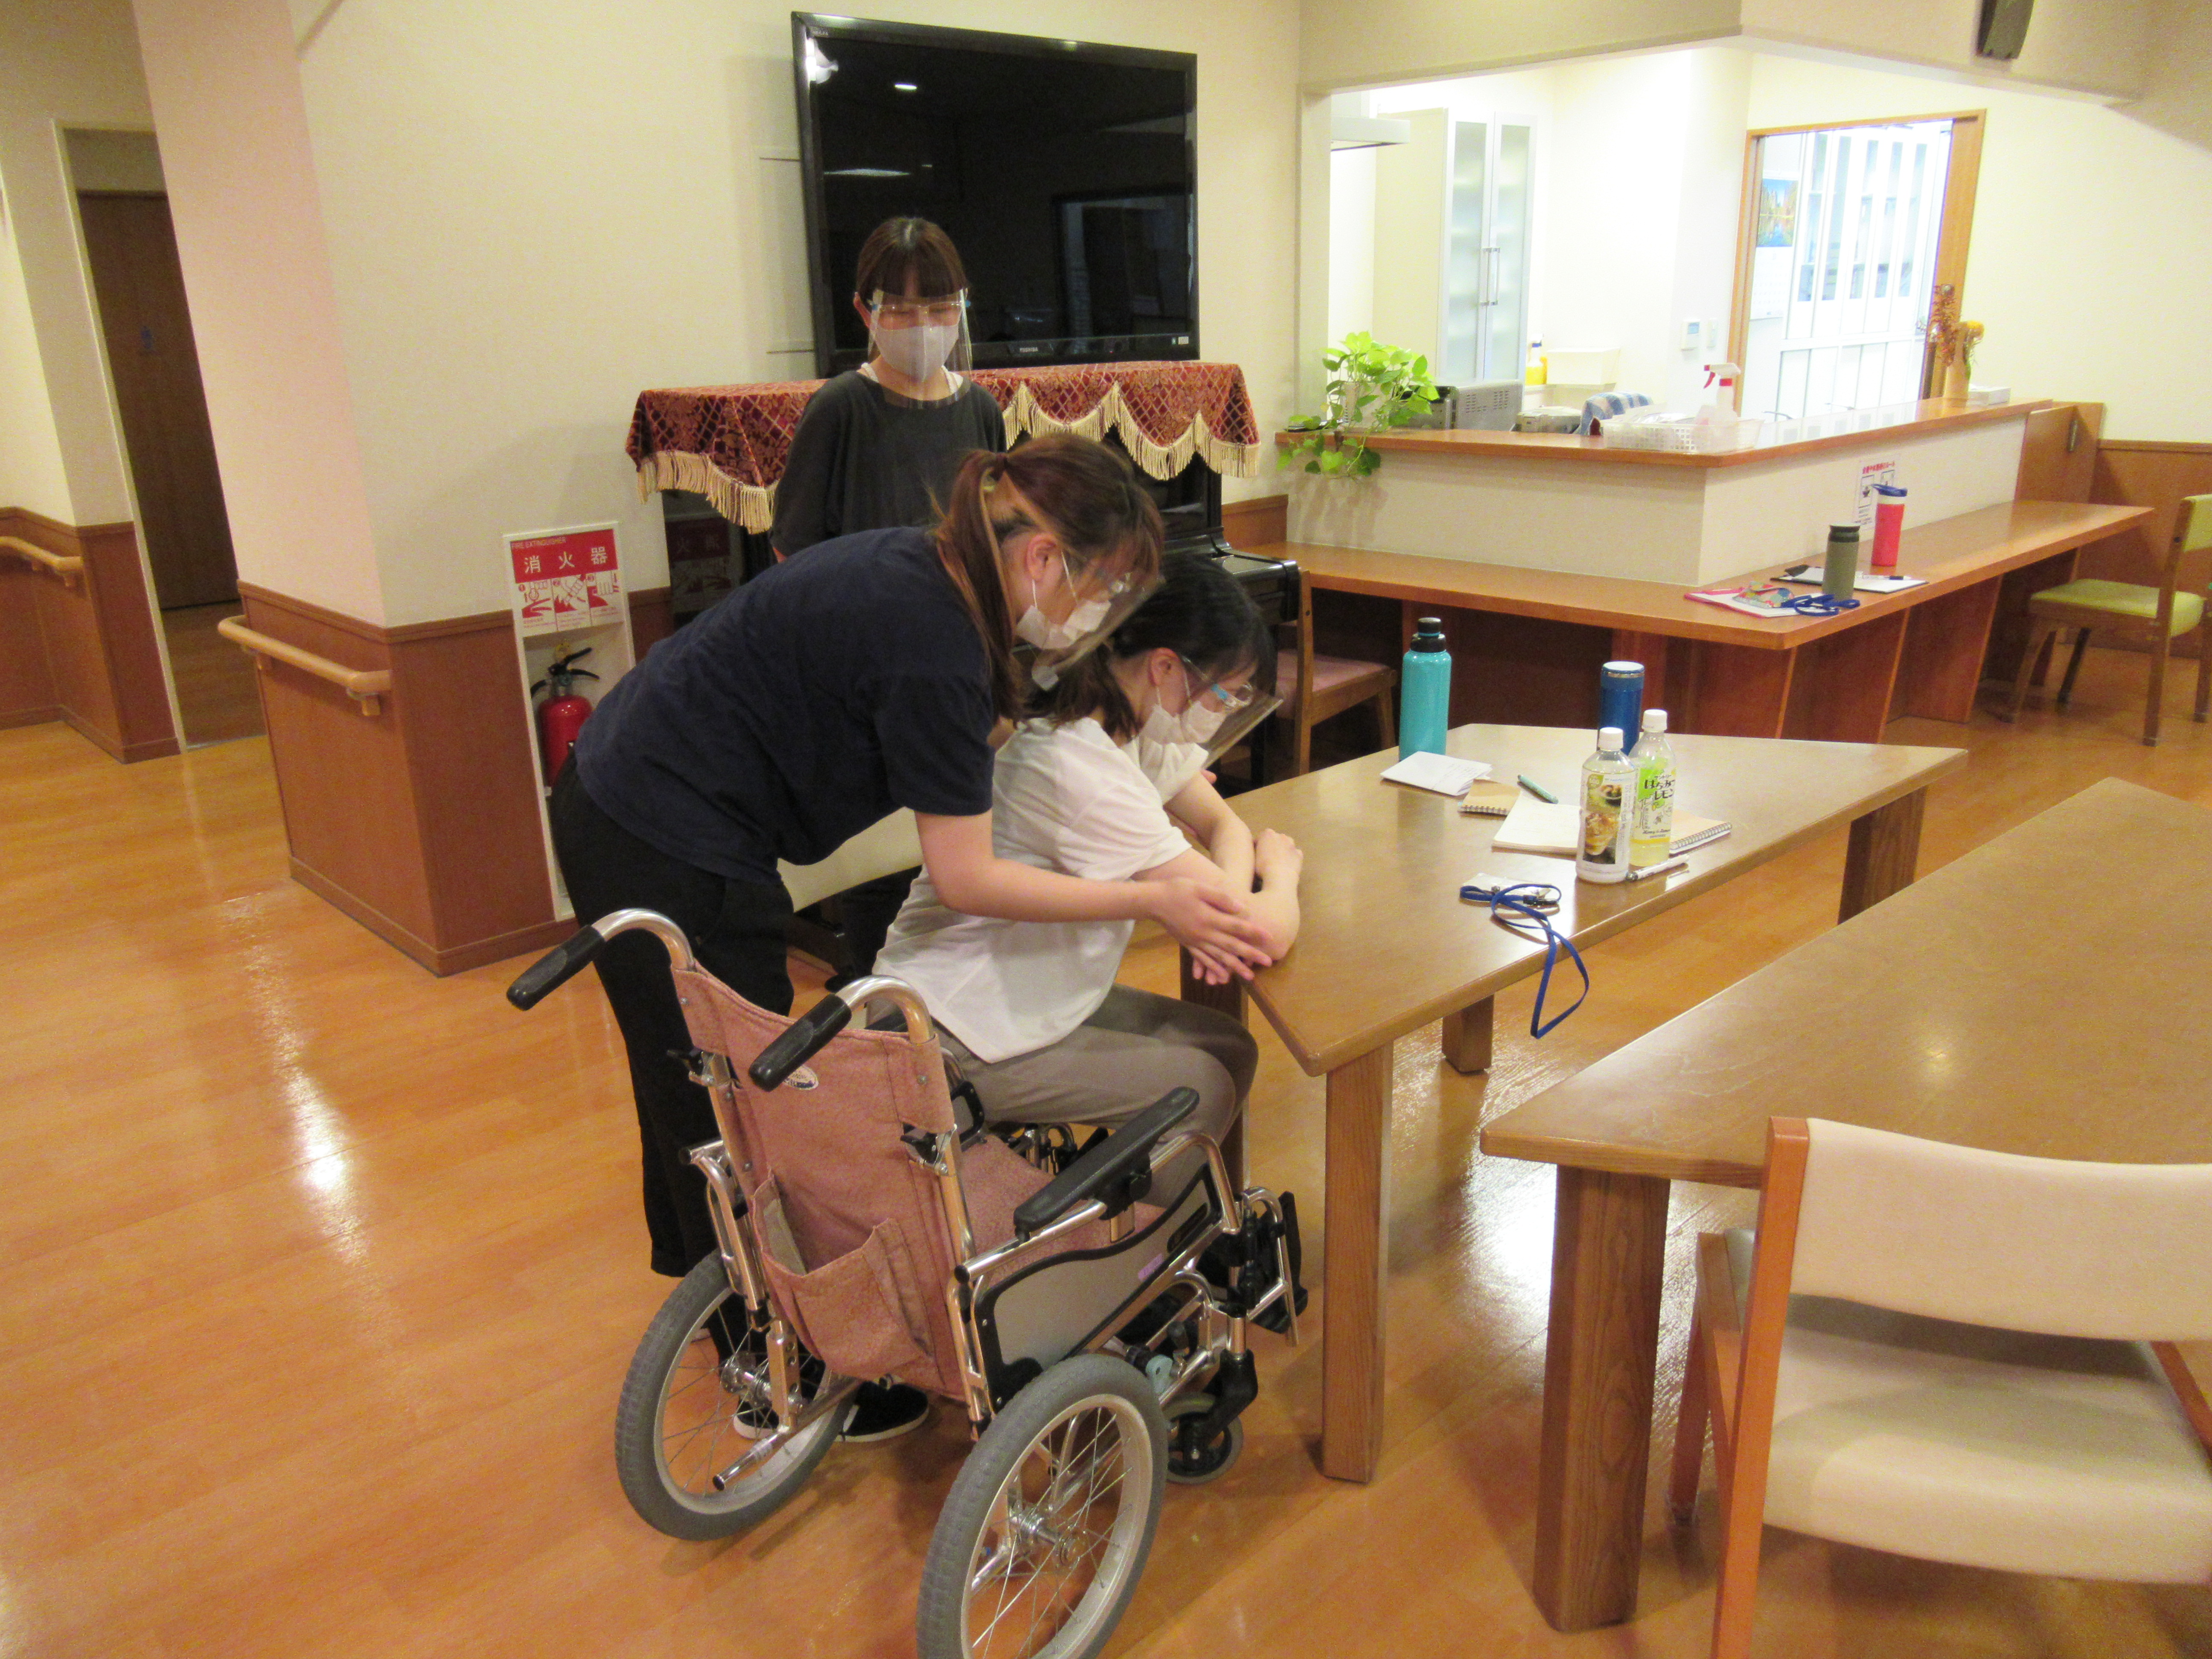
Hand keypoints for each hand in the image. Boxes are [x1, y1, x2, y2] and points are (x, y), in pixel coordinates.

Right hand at [1147, 876, 1271, 979]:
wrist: (1154, 901)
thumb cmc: (1178, 890)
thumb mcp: (1200, 888)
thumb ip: (1221, 898)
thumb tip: (1242, 908)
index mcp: (1209, 918)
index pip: (1237, 927)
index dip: (1254, 933)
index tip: (1270, 938)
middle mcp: (1204, 933)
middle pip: (1232, 946)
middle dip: (1251, 955)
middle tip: (1269, 962)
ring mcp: (1196, 942)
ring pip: (1219, 958)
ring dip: (1235, 967)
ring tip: (1250, 976)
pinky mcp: (1189, 945)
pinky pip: (1203, 960)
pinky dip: (1214, 969)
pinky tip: (1222, 977)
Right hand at [1254, 828, 1301, 883]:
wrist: (1280, 877)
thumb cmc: (1262, 867)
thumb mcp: (1252, 858)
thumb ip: (1255, 852)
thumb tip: (1257, 853)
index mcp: (1267, 834)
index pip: (1260, 838)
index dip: (1257, 847)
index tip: (1255, 855)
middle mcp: (1281, 836)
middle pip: (1275, 839)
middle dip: (1271, 846)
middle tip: (1266, 859)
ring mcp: (1292, 845)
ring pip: (1286, 845)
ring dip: (1283, 850)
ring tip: (1278, 862)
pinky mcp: (1299, 855)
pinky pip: (1294, 854)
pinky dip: (1291, 858)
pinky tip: (1287, 866)